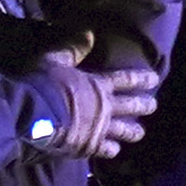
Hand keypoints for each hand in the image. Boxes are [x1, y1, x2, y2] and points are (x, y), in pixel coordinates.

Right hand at [38, 54, 166, 158]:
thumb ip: (73, 48)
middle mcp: (104, 107)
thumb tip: (89, 34)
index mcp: (98, 85)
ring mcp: (99, 129)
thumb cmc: (42, 86)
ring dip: (133, 132)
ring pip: (124, 131)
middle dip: (144, 105)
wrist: (32, 116)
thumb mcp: (55, 61)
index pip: (126, 80)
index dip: (142, 79)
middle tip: (153, 106)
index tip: (154, 79)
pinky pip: (105, 150)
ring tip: (139, 133)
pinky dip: (110, 150)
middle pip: (132, 106)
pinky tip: (113, 151)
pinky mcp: (88, 146)